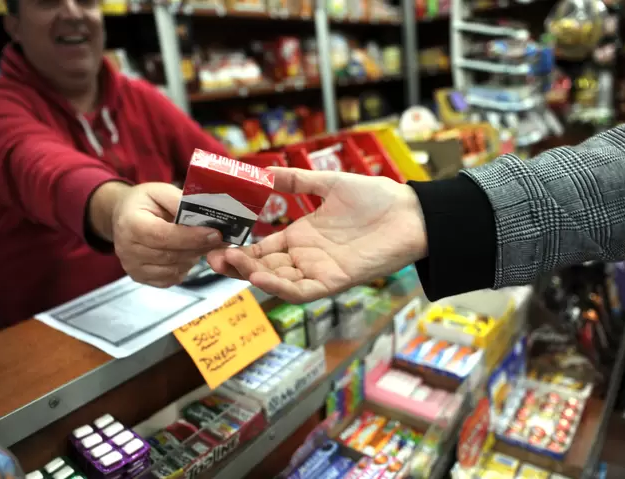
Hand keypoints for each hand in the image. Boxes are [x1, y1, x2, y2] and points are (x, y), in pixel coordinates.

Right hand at [110, 183, 223, 287]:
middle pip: (171, 255)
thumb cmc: (145, 202)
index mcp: (131, 223)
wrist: (123, 215)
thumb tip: (205, 217)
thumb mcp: (161, 191)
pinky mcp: (140, 277)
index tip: (215, 234)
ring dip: (192, 257)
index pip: (163, 236)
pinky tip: (186, 253)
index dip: (191, 237)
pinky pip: (170, 279)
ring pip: (173, 269)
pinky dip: (183, 268)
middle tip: (218, 239)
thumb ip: (180, 202)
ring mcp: (132, 267)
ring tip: (200, 243)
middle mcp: (127, 249)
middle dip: (198, 247)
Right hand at [207, 168, 427, 302]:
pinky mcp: (336, 280)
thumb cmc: (376, 198)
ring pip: (278, 281)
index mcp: (301, 236)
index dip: (240, 249)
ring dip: (254, 275)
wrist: (412, 212)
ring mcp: (320, 270)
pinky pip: (303, 291)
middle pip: (264, 268)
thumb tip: (266, 172)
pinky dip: (281, 287)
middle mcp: (306, 256)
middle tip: (213, 256)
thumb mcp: (329, 184)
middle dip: (238, 265)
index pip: (262, 248)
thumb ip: (297, 181)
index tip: (216, 242)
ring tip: (231, 263)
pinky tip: (262, 276)